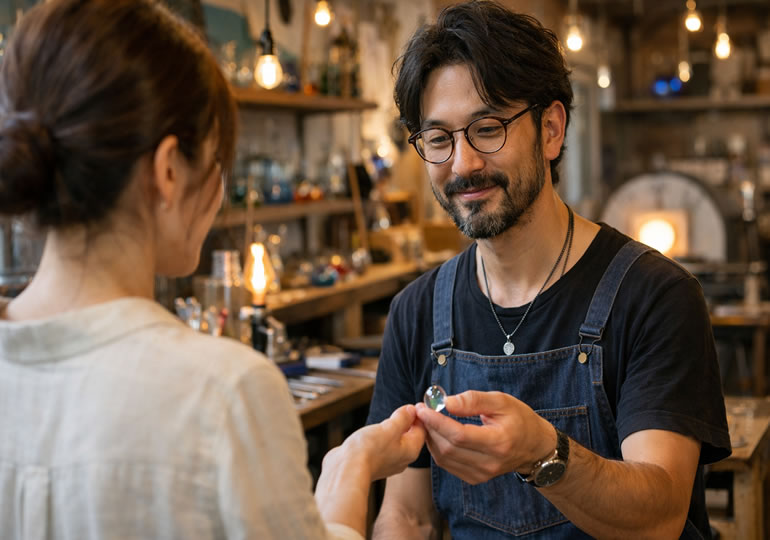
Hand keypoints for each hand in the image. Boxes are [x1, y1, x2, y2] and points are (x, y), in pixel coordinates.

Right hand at [332, 404, 426, 480]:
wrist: (346, 469)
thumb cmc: (369, 449)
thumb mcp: (389, 427)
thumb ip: (402, 418)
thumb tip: (411, 410)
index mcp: (410, 450)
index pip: (422, 430)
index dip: (418, 415)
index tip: (411, 404)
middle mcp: (402, 459)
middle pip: (409, 436)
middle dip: (406, 422)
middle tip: (400, 409)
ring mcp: (387, 462)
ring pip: (395, 442)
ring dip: (392, 429)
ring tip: (387, 419)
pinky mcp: (374, 463)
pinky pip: (382, 447)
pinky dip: (381, 438)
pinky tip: (374, 432)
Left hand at [415, 390, 555, 484]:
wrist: (535, 447)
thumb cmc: (519, 419)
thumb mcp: (501, 401)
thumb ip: (474, 400)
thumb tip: (447, 402)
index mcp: (499, 442)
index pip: (459, 435)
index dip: (437, 421)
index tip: (423, 407)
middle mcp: (490, 462)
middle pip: (449, 448)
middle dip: (430, 428)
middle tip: (421, 410)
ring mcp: (482, 474)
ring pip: (444, 458)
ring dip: (430, 438)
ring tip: (427, 419)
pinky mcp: (475, 478)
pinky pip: (448, 465)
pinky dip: (437, 448)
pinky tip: (437, 433)